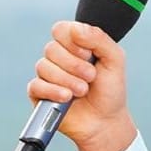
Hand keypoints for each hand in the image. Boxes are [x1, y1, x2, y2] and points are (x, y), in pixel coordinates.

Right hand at [27, 21, 136, 150]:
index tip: (88, 54)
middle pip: (51, 48)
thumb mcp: (114, 59)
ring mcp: (47, 75)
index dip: (72, 41)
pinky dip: (53, 91)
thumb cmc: (110, 90)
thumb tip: (76, 29)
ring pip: (43, 67)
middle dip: (74, 65)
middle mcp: (58, 57)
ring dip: (67, 80)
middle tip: (91, 77)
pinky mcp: (39, 94)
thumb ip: (99, 38)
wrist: (105, 121)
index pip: (60, 29)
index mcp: (74, 44)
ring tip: (82, 91)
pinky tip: (66, 97)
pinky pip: (36, 85)